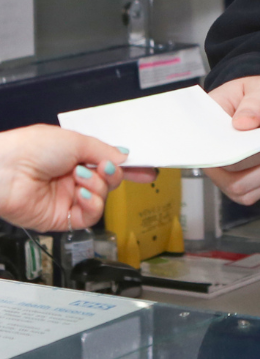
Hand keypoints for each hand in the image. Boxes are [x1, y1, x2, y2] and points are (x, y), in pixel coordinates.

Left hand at [0, 125, 150, 231]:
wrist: (5, 171)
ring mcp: (68, 198)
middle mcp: (73, 178)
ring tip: (81, 177)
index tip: (147, 170)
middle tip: (106, 168)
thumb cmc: (32, 148)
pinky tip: (81, 193)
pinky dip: (92, 203)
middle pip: (110, 182)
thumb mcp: (76, 141)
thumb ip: (104, 151)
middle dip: (113, 174)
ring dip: (97, 187)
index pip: (109, 163)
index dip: (128, 167)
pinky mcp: (61, 218)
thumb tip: (124, 157)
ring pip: (102, 198)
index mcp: (75, 157)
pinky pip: (90, 215)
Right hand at [205, 76, 259, 205]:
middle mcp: (207, 152)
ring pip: (239, 188)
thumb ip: (255, 101)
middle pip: (229, 170)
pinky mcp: (233, 184)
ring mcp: (218, 171)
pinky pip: (248, 196)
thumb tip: (242, 123)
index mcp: (205, 125)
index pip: (209, 147)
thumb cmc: (259, 95)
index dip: (235, 149)